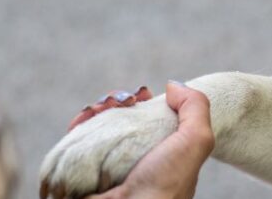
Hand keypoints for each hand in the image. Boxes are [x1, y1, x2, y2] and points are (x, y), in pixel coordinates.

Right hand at [42, 82, 213, 198]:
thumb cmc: (165, 184)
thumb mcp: (196, 142)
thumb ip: (195, 107)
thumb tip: (172, 86)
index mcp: (160, 154)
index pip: (149, 120)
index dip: (144, 101)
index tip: (141, 95)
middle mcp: (133, 160)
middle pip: (121, 119)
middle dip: (117, 101)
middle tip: (120, 100)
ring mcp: (107, 166)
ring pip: (98, 127)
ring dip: (97, 108)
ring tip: (100, 107)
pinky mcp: (81, 172)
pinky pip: (75, 142)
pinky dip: (78, 124)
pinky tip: (84, 117)